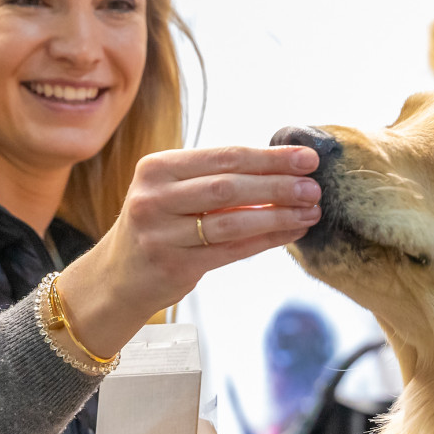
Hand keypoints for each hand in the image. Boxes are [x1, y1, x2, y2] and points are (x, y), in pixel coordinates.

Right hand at [53, 145, 320, 359]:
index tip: (307, 158)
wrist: (118, 277)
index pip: (224, 156)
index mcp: (157, 168)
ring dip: (278, 215)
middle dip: (278, 185)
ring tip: (310, 211)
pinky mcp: (175, 265)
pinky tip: (291, 232)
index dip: (270, 157)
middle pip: (230, 186)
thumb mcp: (174, 192)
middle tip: (315, 187)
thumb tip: (284, 169)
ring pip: (233, 221)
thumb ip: (217, 179)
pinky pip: (232, 250)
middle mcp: (154, 197)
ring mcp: (162, 233)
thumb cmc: (159, 226)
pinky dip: (267, 240)